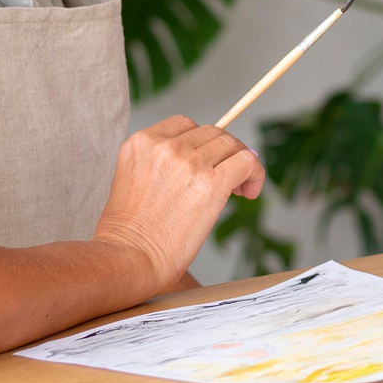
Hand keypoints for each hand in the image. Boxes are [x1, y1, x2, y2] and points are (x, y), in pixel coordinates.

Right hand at [93, 116, 264, 292]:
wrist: (127, 258)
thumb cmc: (130, 234)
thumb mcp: (136, 182)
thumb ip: (164, 166)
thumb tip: (211, 162)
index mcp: (141, 143)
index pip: (185, 124)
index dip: (203, 142)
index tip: (208, 162)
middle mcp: (164, 146)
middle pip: (212, 132)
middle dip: (224, 153)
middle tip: (229, 179)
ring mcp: (188, 162)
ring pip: (231, 144)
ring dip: (241, 163)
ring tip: (239, 190)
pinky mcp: (210, 182)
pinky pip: (246, 162)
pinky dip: (255, 174)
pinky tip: (249, 193)